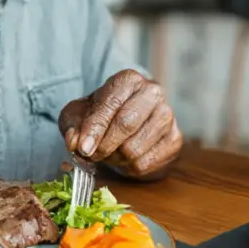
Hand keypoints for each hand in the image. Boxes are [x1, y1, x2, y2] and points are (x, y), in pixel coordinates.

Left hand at [58, 69, 180, 177]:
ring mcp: (168, 116)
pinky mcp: (175, 139)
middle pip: (127, 124)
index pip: (111, 103)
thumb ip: (73, 126)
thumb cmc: (102, 118)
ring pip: (135, 148)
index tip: (83, 148)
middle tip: (92, 155)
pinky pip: (146, 163)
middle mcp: (153, 92)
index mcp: (129, 80)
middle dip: (104, 145)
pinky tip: (127, 158)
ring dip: (116, 158)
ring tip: (112, 152)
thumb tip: (75, 142)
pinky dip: (129, 167)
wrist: (129, 127)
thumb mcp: (79, 116)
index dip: (95, 128)